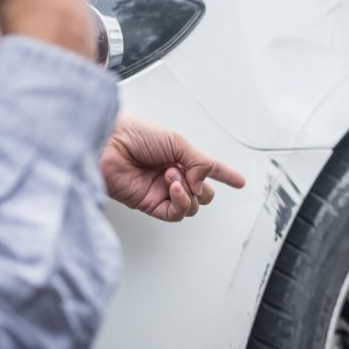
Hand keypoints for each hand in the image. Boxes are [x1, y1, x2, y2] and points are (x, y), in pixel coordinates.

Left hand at [100, 115, 246, 221]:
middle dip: (203, 186)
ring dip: (188, 192)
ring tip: (172, 176)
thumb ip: (199, 163)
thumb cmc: (135, 134)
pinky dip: (180, 202)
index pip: (209, 169)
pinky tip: (172, 189)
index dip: (226, 175)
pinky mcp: (150, 204)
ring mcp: (162, 191)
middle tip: (189, 174)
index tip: (240, 182)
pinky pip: (175, 213)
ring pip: (192, 205)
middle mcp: (173, 175)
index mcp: (180, 156)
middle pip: (204, 193)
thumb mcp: (177, 141)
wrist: (108, 145)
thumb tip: (204, 184)